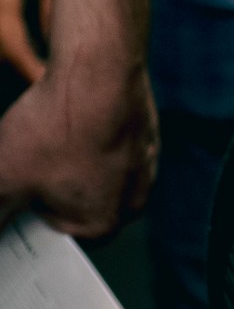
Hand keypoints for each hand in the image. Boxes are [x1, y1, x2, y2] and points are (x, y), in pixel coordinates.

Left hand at [0, 45, 158, 238]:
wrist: (99, 69)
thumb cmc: (60, 127)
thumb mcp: (5, 179)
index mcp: (101, 222)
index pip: (56, 238)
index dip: (27, 217)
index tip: (10, 199)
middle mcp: (130, 200)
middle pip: (78, 205)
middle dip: (47, 189)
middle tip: (21, 169)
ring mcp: (144, 164)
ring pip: (95, 173)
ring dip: (68, 163)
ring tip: (40, 140)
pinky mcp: (145, 132)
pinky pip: (110, 145)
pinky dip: (88, 137)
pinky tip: (63, 120)